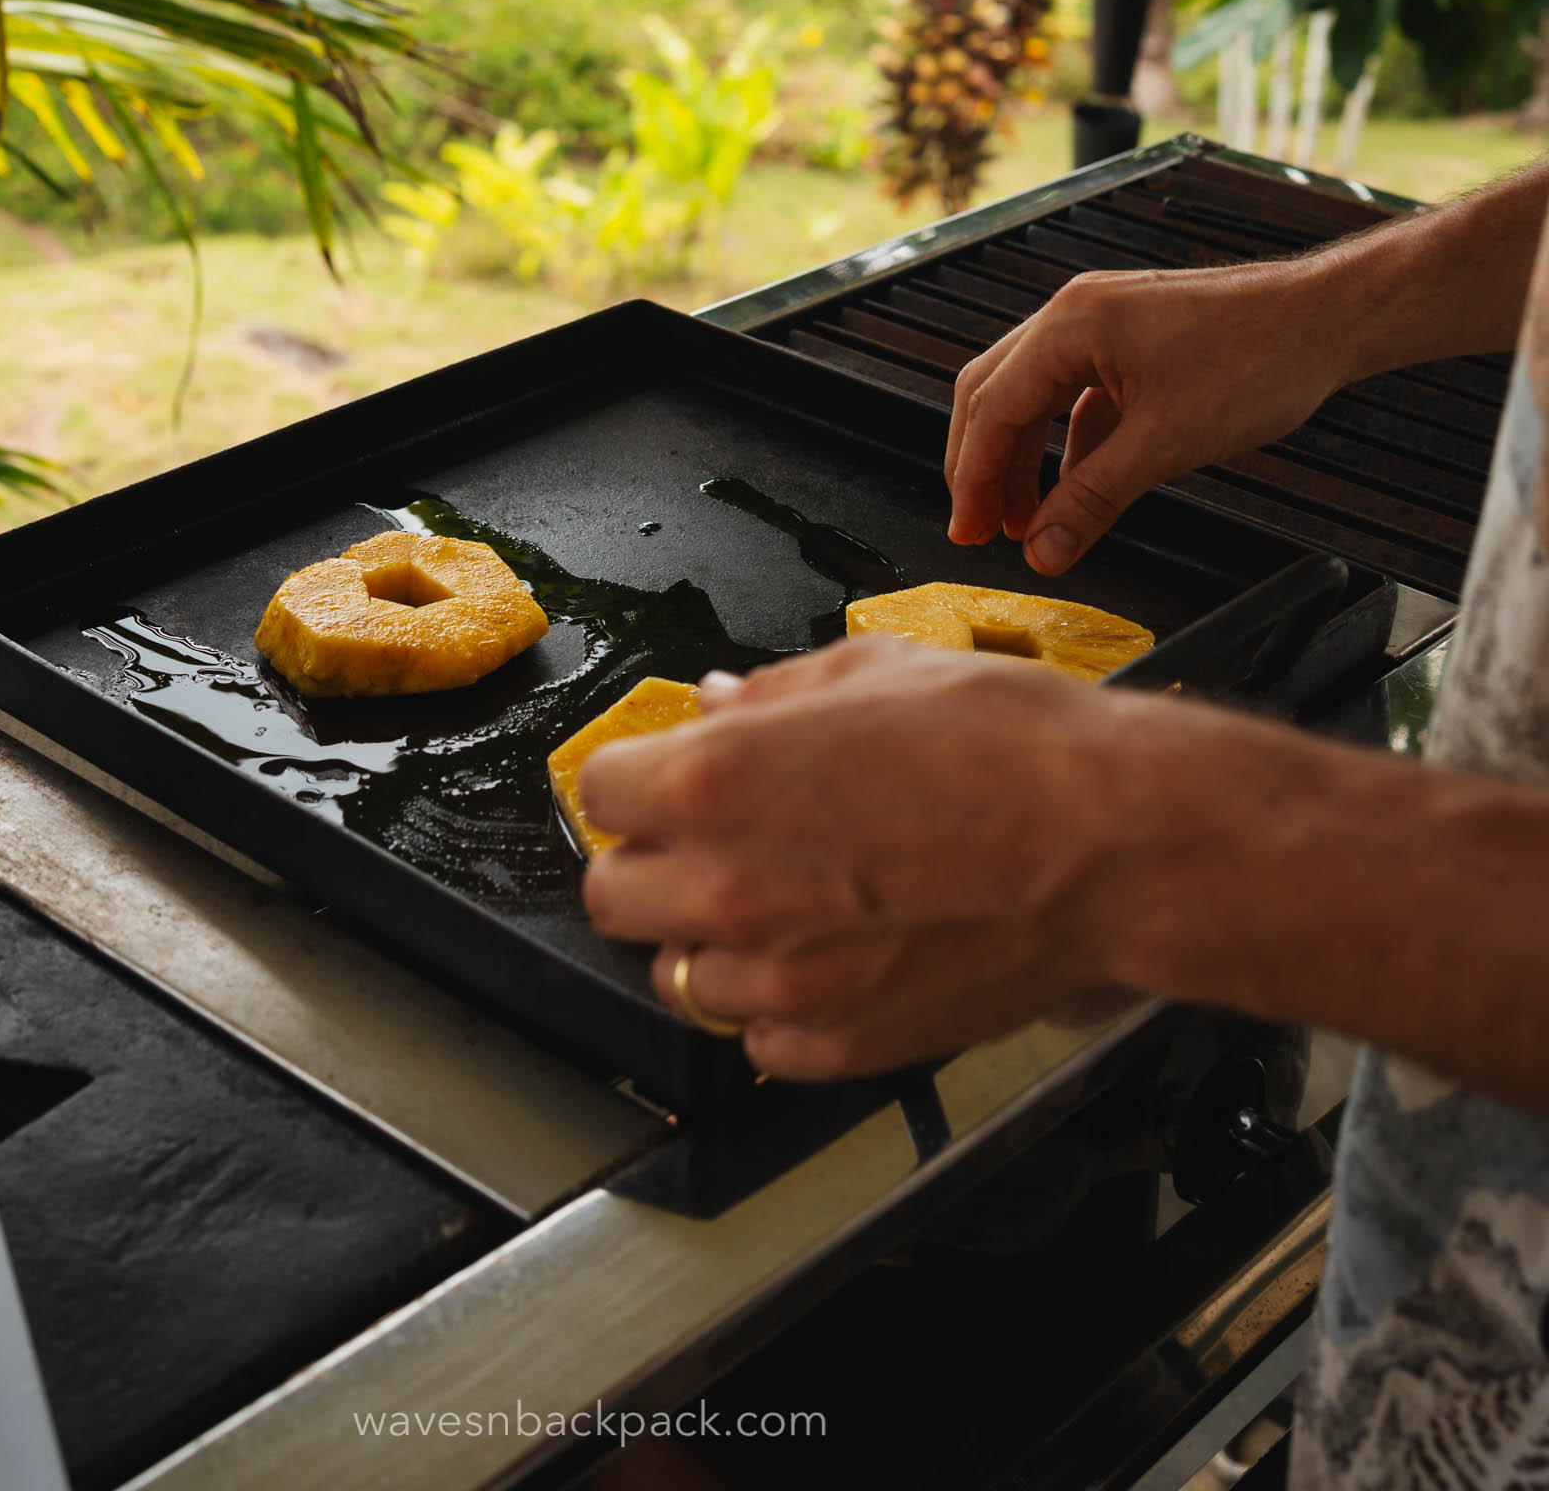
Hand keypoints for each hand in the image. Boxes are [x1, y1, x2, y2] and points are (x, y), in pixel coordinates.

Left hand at [578, 637, 1126, 1078]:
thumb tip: (720, 702)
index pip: (597, 791)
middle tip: (706, 843)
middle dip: (650, 863)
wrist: (1114, 842)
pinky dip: (779, 1007)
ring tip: (789, 900)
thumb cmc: (1011, 745)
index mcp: (718, 780)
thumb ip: (776, 695)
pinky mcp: (839, 1043)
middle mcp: (729, 886)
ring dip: (714, 940)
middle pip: (613, 896)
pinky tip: (832, 957)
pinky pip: (759, 1040)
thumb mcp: (877, 670)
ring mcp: (781, 978)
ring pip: (681, 976)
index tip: (663, 778)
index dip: (635, 778)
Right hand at [944, 263, 1341, 574]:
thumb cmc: (1261, 358)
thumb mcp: (1166, 443)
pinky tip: (1076, 487)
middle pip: (996, 395)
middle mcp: (1075, 315)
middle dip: (985, 467)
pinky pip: (1077, 396)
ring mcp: (1103, 325)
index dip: (974, 477)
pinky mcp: (1131, 342)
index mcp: (1070, 325)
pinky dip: (1068, 445)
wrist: (1328, 320)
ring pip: (1034, 397)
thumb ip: (1093, 499)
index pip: (992, 407)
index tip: (967, 530)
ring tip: (1029, 521)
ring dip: (1026, 459)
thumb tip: (1043, 550)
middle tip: (980, 528)